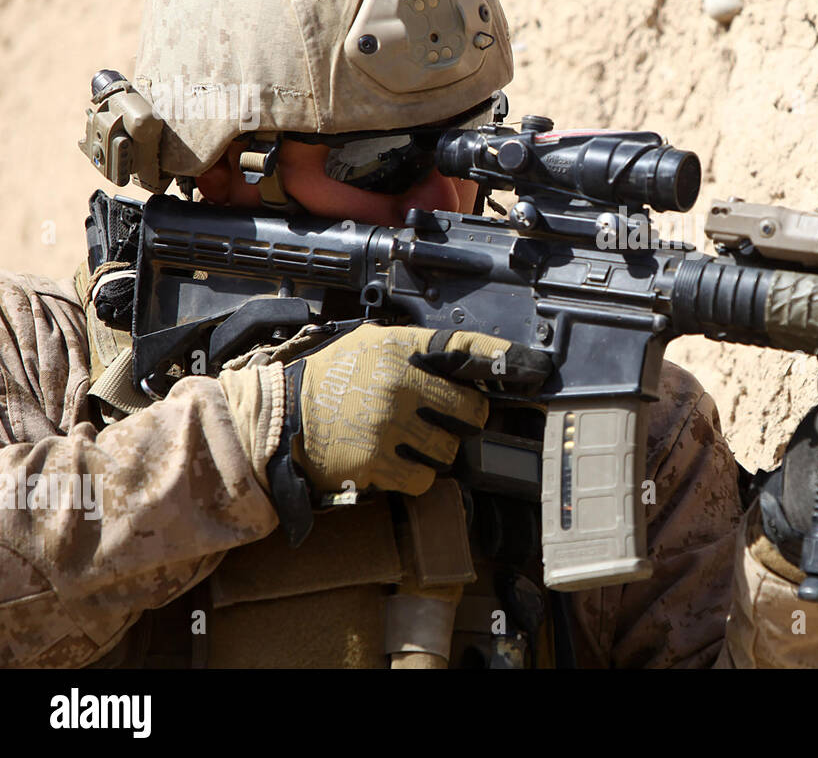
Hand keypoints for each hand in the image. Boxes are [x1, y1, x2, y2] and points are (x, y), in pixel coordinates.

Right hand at [288, 325, 550, 496]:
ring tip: (409, 443)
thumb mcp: (370, 344)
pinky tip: (395, 463)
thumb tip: (465, 361)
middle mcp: (400, 384)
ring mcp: (389, 425)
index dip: (505, 360)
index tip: (536, 368)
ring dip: (437, 452)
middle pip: (471, 412)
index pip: (466, 349)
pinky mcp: (377, 462)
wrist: (274, 416)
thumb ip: (414, 350)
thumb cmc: (327, 379)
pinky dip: (416, 476)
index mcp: (401, 349)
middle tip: (440, 422)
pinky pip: (424, 479)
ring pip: (450, 450)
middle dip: (463, 421)